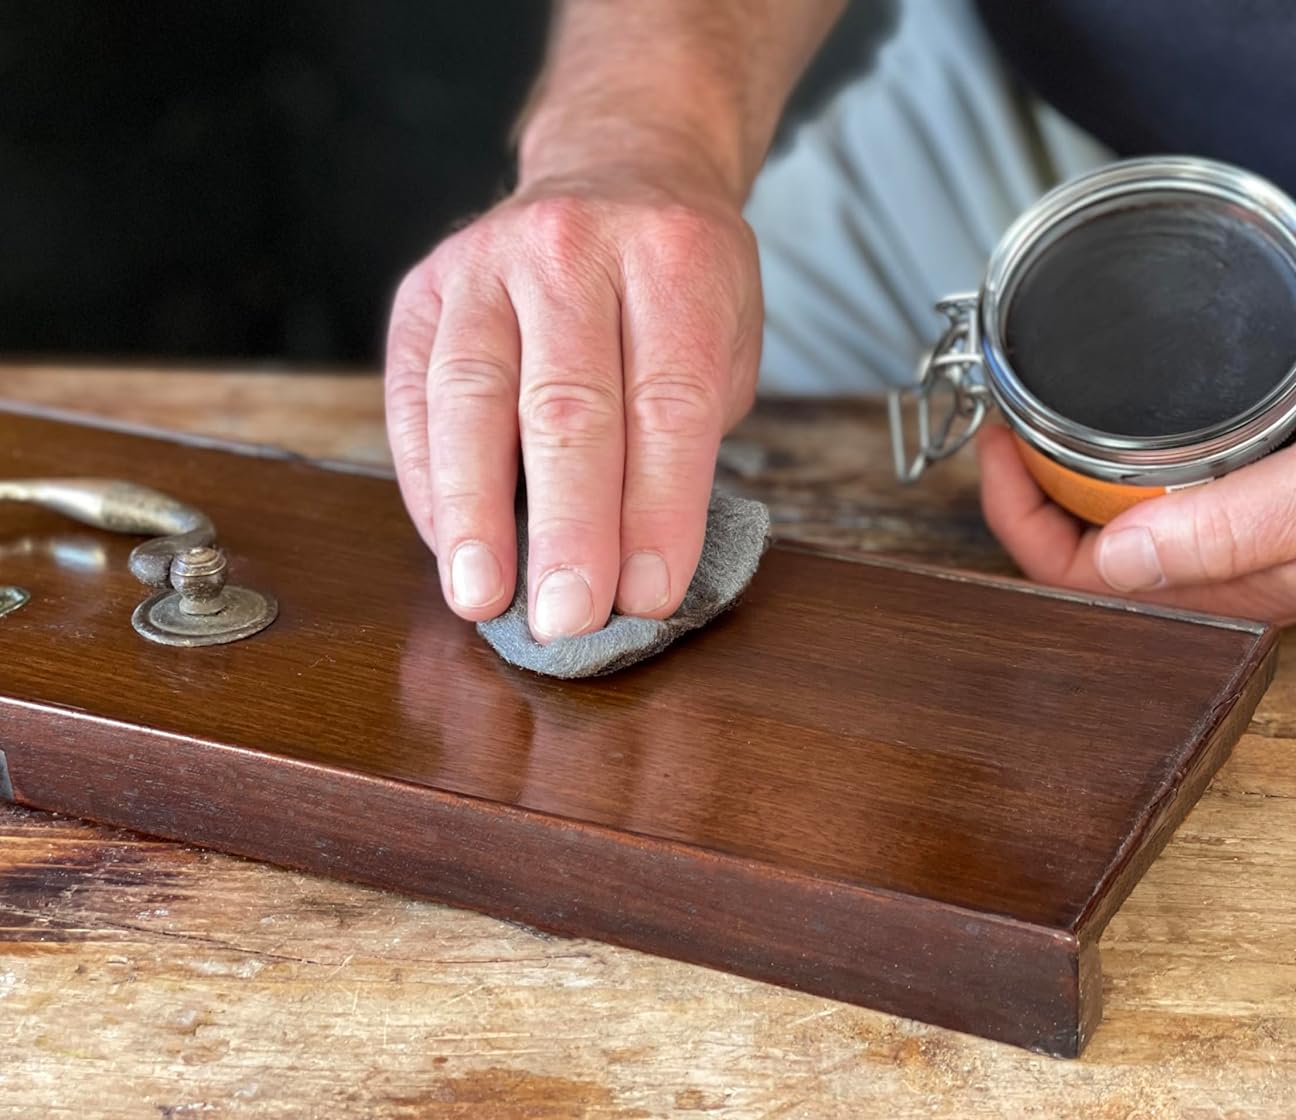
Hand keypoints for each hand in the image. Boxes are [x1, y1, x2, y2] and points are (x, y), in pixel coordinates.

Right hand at [385, 167, 761, 637]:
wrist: (617, 170)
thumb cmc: (680, 280)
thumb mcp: (727, 336)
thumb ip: (688, 436)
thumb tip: (638, 568)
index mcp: (673, 259)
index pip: (667, 404)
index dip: (658, 510)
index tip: (649, 597)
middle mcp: (572, 250)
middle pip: (567, 408)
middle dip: (568, 528)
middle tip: (568, 619)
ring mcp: (485, 262)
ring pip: (471, 401)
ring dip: (474, 513)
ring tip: (482, 597)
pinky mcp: (422, 289)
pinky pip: (414, 397)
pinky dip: (429, 481)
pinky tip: (448, 544)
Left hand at [978, 371, 1295, 622]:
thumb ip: (1226, 528)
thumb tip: (1113, 560)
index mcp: (1232, 589)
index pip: (1082, 580)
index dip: (1020, 519)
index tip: (998, 446)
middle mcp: (1224, 566)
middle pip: (1089, 546)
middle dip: (1033, 487)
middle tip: (1008, 417)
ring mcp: (1243, 526)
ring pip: (1126, 510)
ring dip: (1075, 465)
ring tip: (1040, 408)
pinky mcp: (1266, 486)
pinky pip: (1175, 475)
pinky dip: (1133, 445)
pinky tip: (1119, 409)